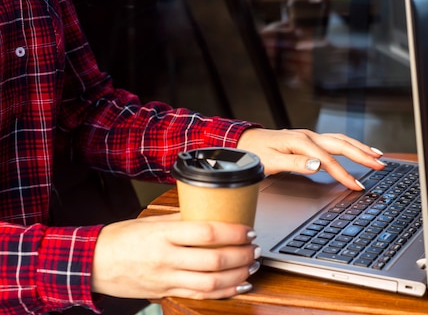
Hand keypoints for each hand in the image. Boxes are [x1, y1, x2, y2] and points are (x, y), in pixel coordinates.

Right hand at [91, 213, 259, 299]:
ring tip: (251, 266)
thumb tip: (211, 212)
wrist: (92, 264)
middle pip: (214, 260)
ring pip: (211, 282)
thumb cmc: (120, 239)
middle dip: (242, 255)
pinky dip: (224, 292)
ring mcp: (166, 278)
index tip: (248, 230)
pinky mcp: (165, 292)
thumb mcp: (151, 221)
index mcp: (163, 234)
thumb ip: (182, 219)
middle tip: (255, 249)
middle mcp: (166, 257)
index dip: (234, 232)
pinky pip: (200, 295)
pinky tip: (239, 285)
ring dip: (237, 275)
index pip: (207, 232)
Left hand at [237, 128, 385, 190]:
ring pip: (341, 140)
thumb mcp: (271, 162)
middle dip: (363, 154)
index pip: (328, 160)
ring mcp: (310, 136)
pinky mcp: (309, 140)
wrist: (244, 141)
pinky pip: (335, 141)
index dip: (344, 174)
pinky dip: (350, 145)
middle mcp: (308, 136)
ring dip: (360, 148)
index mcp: (300, 141)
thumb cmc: (255, 152)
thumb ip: (295, 164)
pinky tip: (358, 150)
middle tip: (380, 164)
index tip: (356, 185)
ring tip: (377, 155)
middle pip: (341, 144)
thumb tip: (318, 166)